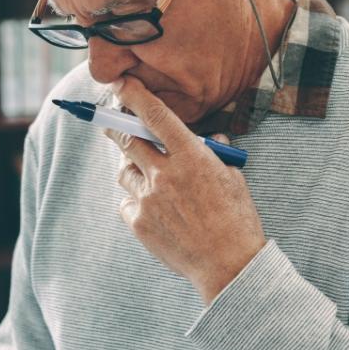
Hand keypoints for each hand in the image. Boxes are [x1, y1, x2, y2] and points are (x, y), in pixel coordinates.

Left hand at [107, 76, 266, 303]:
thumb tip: (210, 139)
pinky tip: (155, 209)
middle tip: (112, 124)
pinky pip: (127, 203)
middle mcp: (165, 174)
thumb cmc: (236, 220)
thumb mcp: (234, 178)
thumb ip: (216, 154)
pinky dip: (137, 201)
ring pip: (124, 173)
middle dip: (116, 128)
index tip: (120, 84)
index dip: (133, 96)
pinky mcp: (139, 224)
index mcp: (191, 157)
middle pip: (127, 141)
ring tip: (149, 177)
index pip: (155, 116)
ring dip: (132, 169)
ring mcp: (149, 200)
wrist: (228, 265)